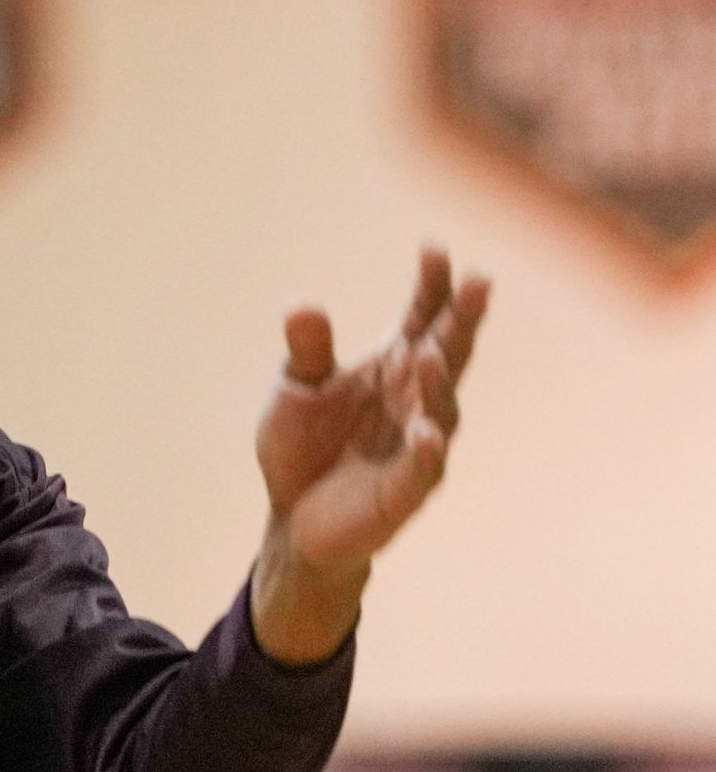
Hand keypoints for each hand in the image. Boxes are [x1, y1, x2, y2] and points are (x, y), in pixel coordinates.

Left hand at [249, 246, 487, 663]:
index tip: (434, 250)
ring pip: (441, 407)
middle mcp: (414, 399)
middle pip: (448, 351)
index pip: (422, 317)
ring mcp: (415, 444)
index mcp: (392, 366)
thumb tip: (303, 305)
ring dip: (438, 381)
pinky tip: (426, 432)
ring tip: (429, 351)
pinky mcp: (404, 491)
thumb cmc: (304, 446)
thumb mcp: (295, 388)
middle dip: (464, 318)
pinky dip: (427, 451)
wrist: (293, 520)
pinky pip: (422, 469)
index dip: (433, 286)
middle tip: (478, 280)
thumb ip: (306, 350)